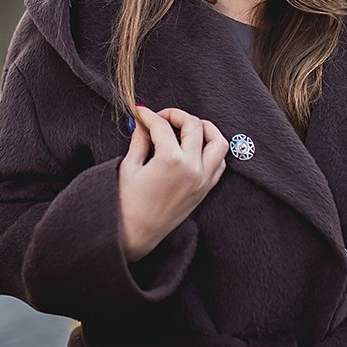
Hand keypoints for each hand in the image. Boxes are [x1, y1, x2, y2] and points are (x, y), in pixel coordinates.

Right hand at [117, 106, 228, 260]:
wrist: (135, 234)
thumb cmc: (127, 203)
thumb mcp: (129, 167)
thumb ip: (140, 141)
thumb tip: (143, 125)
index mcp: (171, 160)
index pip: (162, 126)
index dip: (148, 115)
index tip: (141, 112)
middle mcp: (192, 168)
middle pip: (195, 125)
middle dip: (177, 115)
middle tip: (162, 118)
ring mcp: (202, 180)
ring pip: (218, 142)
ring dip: (204, 129)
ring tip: (186, 128)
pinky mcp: (205, 190)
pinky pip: (219, 163)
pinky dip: (211, 150)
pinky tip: (194, 149)